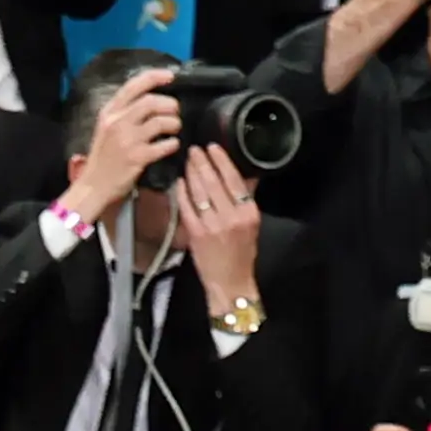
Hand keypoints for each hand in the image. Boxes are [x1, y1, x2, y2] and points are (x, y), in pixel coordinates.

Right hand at [62, 74, 185, 229]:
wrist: (93, 187)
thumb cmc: (102, 158)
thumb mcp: (106, 129)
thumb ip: (123, 113)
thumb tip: (151, 100)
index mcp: (109, 112)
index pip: (133, 86)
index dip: (155, 77)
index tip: (171, 76)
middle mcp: (117, 123)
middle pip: (151, 102)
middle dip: (170, 104)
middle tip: (175, 112)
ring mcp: (127, 140)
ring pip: (161, 121)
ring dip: (174, 123)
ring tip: (175, 128)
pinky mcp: (137, 157)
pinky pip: (164, 145)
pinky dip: (172, 144)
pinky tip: (171, 145)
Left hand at [171, 144, 263, 305]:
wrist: (231, 283)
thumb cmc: (241, 253)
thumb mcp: (251, 223)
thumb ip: (246, 198)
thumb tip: (245, 173)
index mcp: (248, 212)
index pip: (235, 179)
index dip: (222, 161)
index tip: (212, 147)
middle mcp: (232, 216)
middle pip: (215, 182)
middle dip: (202, 163)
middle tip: (194, 149)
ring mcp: (213, 226)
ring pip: (200, 193)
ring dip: (192, 174)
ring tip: (187, 160)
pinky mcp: (196, 235)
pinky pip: (187, 209)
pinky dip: (183, 193)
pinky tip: (179, 182)